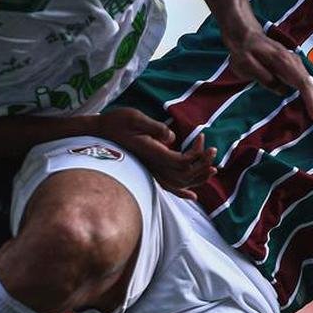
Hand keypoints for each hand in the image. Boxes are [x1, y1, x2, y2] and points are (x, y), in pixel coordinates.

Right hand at [94, 107, 215, 199]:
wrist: (99, 132)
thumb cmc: (117, 122)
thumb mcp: (135, 117)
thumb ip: (154, 127)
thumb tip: (172, 137)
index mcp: (152, 153)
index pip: (181, 161)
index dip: (197, 154)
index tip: (202, 139)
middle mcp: (152, 166)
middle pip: (184, 176)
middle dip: (202, 165)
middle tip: (212, 150)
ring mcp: (150, 170)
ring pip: (178, 184)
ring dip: (197, 178)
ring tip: (212, 168)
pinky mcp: (149, 169)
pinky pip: (168, 187)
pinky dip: (182, 191)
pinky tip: (192, 195)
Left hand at [223, 24, 312, 130]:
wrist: (247, 37)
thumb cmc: (244, 52)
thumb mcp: (246, 63)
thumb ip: (262, 75)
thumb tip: (281, 89)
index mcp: (284, 61)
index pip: (303, 83)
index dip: (310, 100)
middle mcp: (296, 64)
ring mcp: (298, 67)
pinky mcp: (297, 72)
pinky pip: (311, 88)